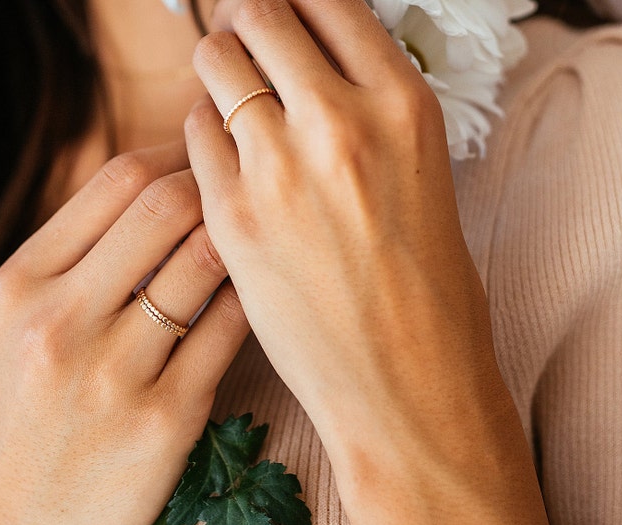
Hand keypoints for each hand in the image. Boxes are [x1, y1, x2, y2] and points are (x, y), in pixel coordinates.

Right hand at [0, 143, 248, 524]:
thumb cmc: (31, 418)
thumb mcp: (26, 326)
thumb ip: (85, 259)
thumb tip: (167, 192)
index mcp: (24, 282)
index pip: (117, 180)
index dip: (181, 153)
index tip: (215, 154)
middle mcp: (62, 319)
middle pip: (165, 206)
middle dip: (223, 181)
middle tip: (256, 184)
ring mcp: (115, 372)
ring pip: (206, 263)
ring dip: (248, 237)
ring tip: (273, 233)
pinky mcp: (166, 419)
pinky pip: (230, 331)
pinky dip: (258, 299)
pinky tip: (275, 293)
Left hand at [187, 0, 559, 524]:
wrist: (408, 388)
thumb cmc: (428, 300)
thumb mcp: (423, 184)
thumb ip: (369, 121)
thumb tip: (312, 83)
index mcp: (404, 105)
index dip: (295, 7)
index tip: (281, 25)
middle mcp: (342, 119)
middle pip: (259, 12)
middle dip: (248, 27)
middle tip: (248, 59)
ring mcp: (281, 166)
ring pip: (215, 63)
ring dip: (219, 78)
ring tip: (234, 117)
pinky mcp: (233, 217)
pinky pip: (192, 138)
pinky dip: (201, 140)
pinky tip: (224, 173)